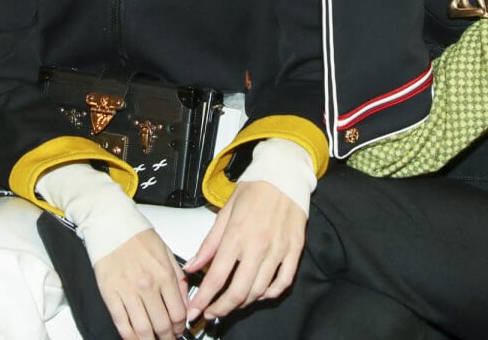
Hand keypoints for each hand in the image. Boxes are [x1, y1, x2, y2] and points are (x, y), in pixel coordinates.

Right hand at [93, 229, 187, 339]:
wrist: (109, 223)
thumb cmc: (136, 234)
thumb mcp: (166, 252)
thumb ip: (178, 278)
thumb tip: (185, 301)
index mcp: (163, 274)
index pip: (178, 313)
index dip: (181, 328)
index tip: (179, 331)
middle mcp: (147, 285)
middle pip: (162, 325)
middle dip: (167, 338)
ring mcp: (127, 291)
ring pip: (142, 329)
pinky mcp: (110, 293)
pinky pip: (121, 323)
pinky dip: (129, 337)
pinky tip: (134, 339)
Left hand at [185, 182, 306, 322]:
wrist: (284, 174)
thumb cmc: (255, 189)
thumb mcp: (225, 212)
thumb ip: (209, 244)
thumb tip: (193, 265)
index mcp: (236, 234)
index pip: (216, 277)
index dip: (203, 299)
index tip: (195, 310)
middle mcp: (258, 245)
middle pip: (238, 291)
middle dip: (221, 309)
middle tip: (212, 313)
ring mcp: (278, 250)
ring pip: (259, 291)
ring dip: (242, 303)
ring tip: (231, 303)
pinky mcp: (294, 251)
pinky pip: (283, 283)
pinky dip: (270, 294)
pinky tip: (259, 293)